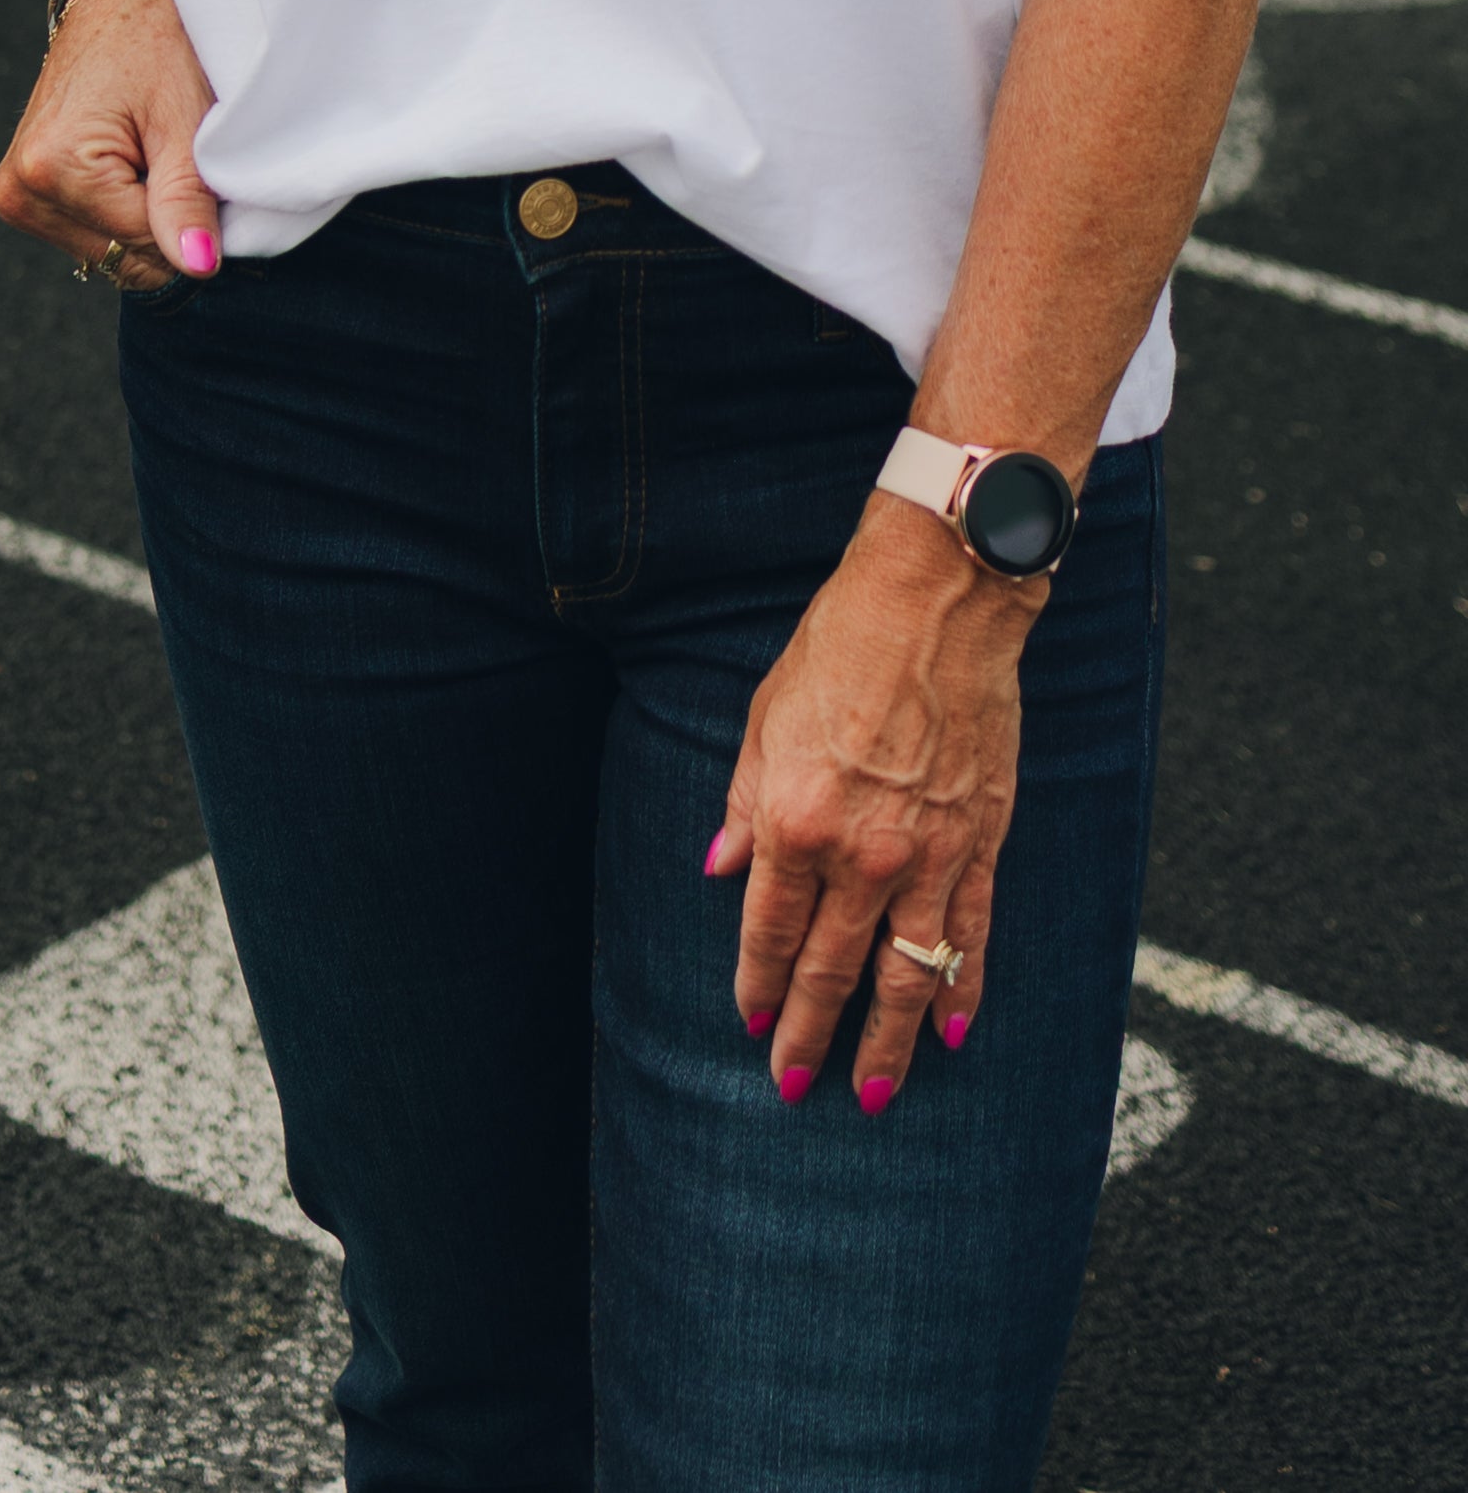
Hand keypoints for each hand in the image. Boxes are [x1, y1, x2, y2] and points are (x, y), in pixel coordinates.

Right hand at [0, 0, 220, 288]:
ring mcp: (16, 195)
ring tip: (147, 149)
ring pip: (111, 254)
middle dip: (163, 220)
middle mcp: (20, 190)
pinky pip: (94, 236)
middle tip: (170, 151)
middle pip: (123, 259)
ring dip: (143, 217)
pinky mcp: (23, 194)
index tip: (197, 163)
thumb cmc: (155, 41)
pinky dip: (123, 211)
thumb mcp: (183, 119)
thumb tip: (197, 269)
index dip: (191, 219)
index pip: (147, 249)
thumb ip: (187, 201)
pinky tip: (128, 160)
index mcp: (52, 168)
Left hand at [706, 496, 1040, 1109]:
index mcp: (796, 821)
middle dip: (812, 1035)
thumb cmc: (837, 649)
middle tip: (797, 1088)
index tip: (754, 1029)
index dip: (761, 987)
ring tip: (873, 1095)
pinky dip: (963, 991)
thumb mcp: (764, 719)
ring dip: (888, 1042)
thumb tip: (719, 871)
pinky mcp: (982, 844)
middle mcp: (862, 855)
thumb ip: (744, 806)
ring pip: (907, 975)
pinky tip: (954, 1035)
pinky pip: (972, 938)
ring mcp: (929, 856)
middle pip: (833, 969)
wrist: (936, 605)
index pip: (771, 931)